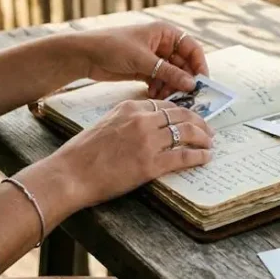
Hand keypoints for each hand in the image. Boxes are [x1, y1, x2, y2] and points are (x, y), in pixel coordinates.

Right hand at [50, 100, 213, 207]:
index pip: (165, 105)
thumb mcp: (105, 125)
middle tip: (207, 130)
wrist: (70, 173)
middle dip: (199, 122)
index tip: (190, 118)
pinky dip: (198, 156)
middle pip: (181, 115)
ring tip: (210, 142)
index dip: (182, 112)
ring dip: (203, 137)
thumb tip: (146, 129)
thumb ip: (127, 122)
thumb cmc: (81, 153)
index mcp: (130, 107)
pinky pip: (183, 156)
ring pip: (186, 132)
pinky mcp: (151, 164)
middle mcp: (142, 120)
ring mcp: (148, 141)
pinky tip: (205, 158)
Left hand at [73, 22, 208, 98]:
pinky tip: (153, 94)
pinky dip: (160, 88)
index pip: (192, 48)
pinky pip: (160, 80)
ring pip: (172, 75)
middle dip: (183, 80)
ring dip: (171, 86)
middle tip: (185, 96)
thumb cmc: (113, 47)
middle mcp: (162, 44)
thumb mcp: (143, 60)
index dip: (199, 65)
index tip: (202, 82)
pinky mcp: (144, 70)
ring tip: (164, 96)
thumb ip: (168, 72)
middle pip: (183, 64)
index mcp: (165, 33)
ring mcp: (154, 58)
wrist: (85, 55)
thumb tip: (192, 84)